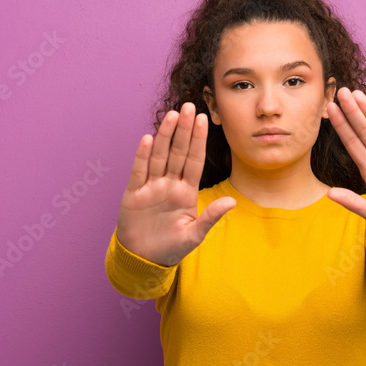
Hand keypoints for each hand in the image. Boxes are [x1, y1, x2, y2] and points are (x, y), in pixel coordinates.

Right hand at [115, 102, 235, 265]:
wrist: (144, 259)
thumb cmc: (171, 247)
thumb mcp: (194, 235)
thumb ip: (211, 217)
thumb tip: (232, 203)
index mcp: (186, 192)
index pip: (194, 160)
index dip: (198, 140)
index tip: (203, 119)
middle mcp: (169, 185)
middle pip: (177, 152)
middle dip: (183, 130)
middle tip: (188, 106)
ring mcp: (151, 187)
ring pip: (159, 156)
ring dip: (164, 135)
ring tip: (171, 115)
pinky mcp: (134, 194)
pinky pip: (139, 171)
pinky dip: (143, 155)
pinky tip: (148, 138)